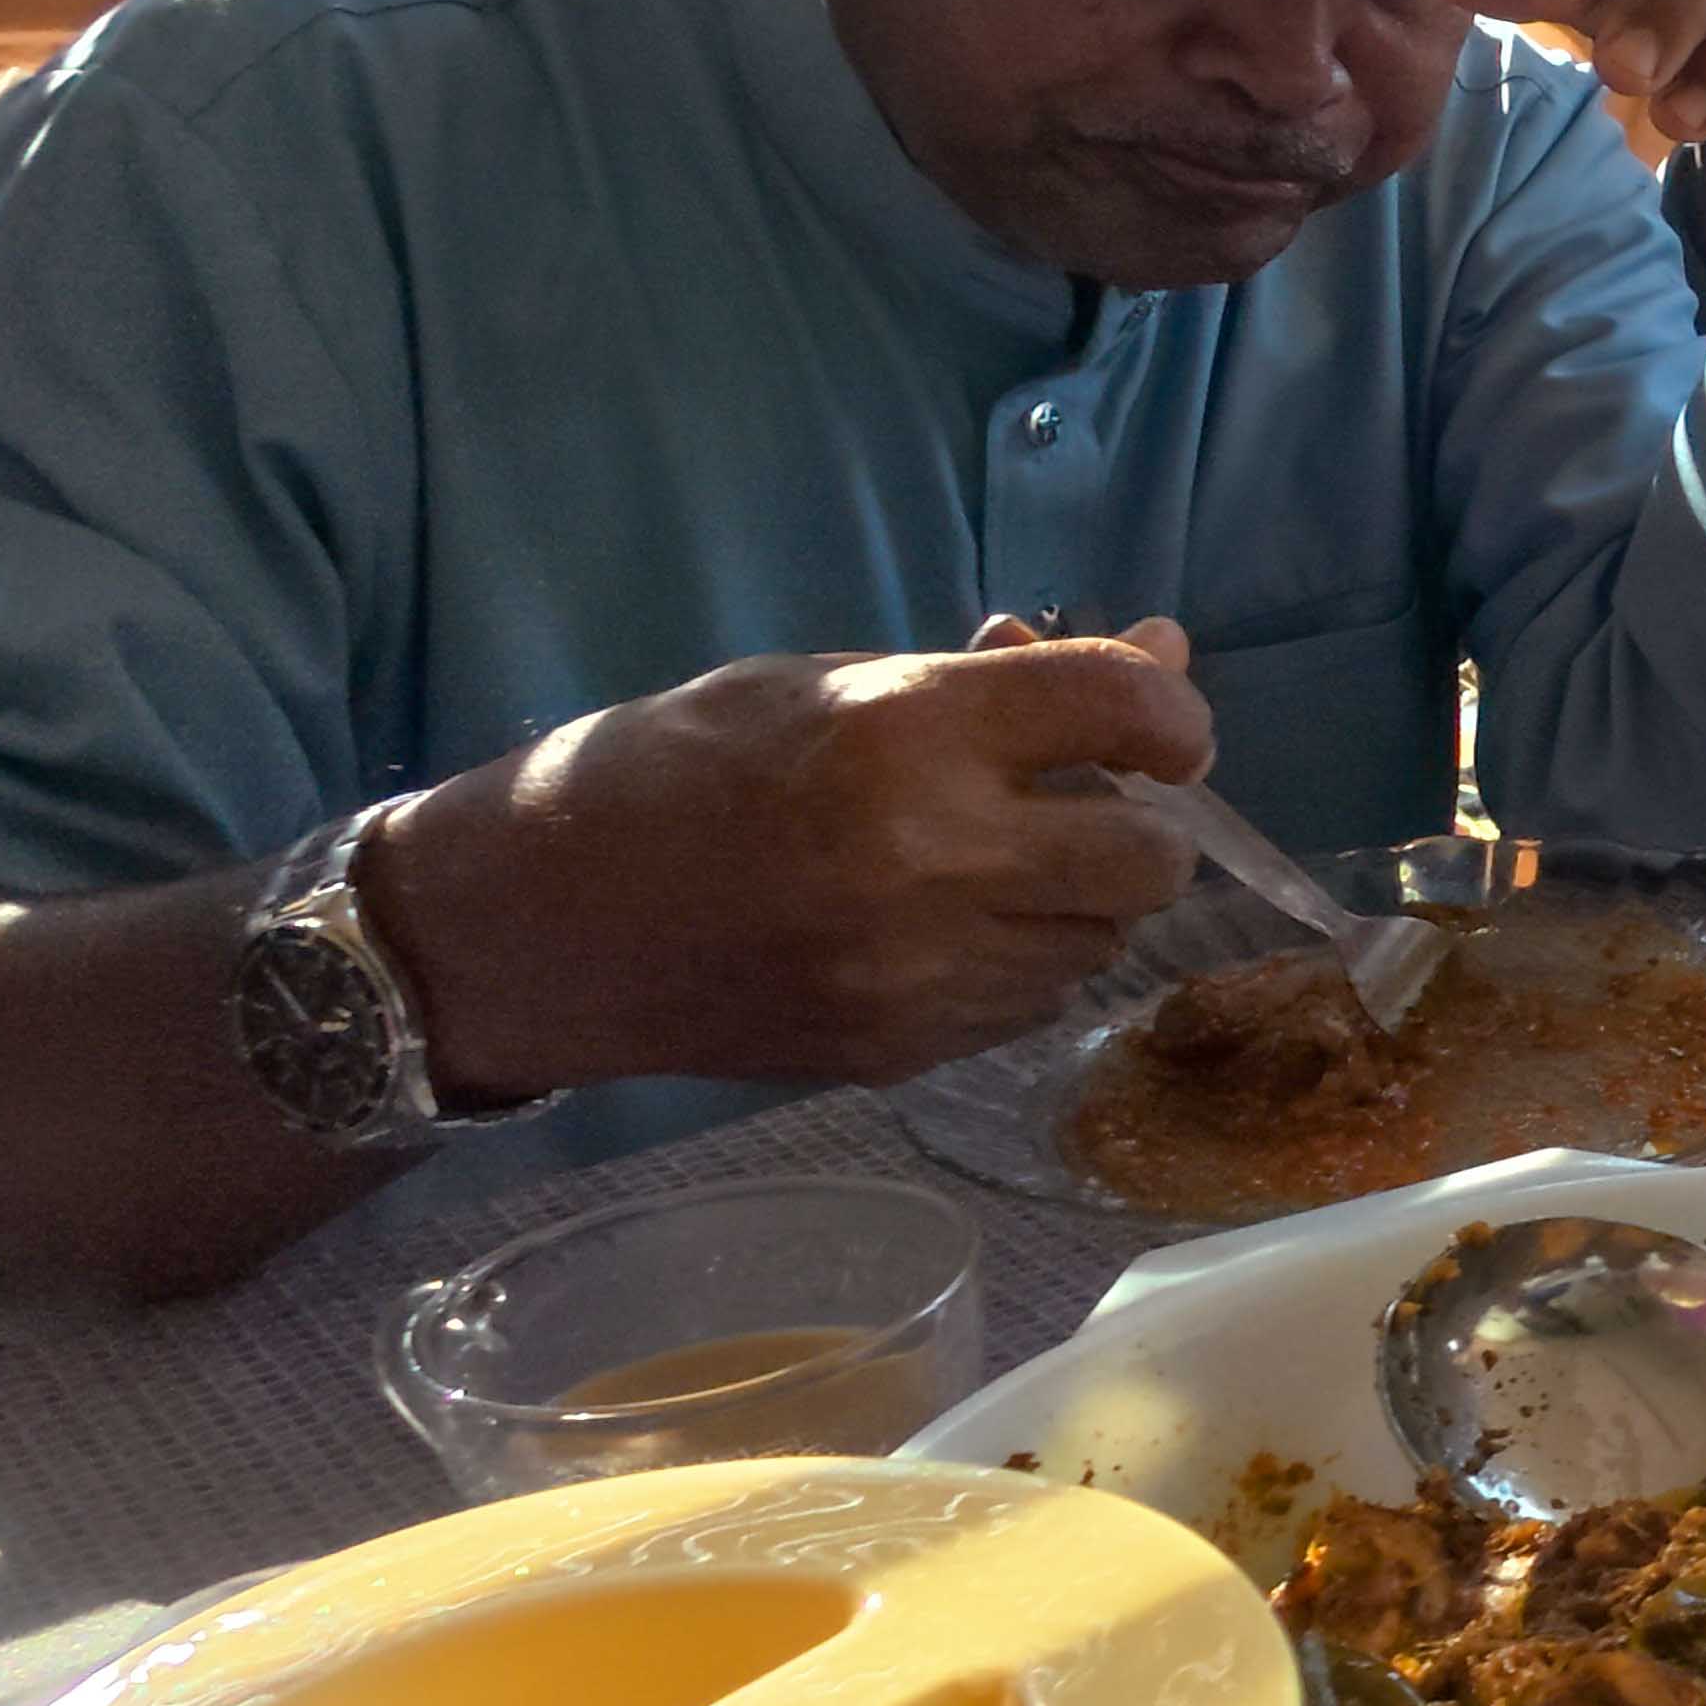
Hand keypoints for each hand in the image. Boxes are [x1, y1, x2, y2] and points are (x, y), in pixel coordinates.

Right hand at [372, 632, 1216, 1096]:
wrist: (533, 926)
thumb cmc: (667, 770)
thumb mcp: (820, 683)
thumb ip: (992, 680)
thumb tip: (1156, 655)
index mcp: (905, 734)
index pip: (1126, 710)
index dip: (1173, 710)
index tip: (1157, 723)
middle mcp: (933, 860)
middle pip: (1152, 858)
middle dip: (1139, 823)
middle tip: (1076, 800)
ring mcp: (921, 972)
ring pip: (1101, 942)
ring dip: (1081, 898)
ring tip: (992, 862)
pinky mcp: (902, 1050)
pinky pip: (1032, 1003)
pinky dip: (1022, 961)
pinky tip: (946, 928)